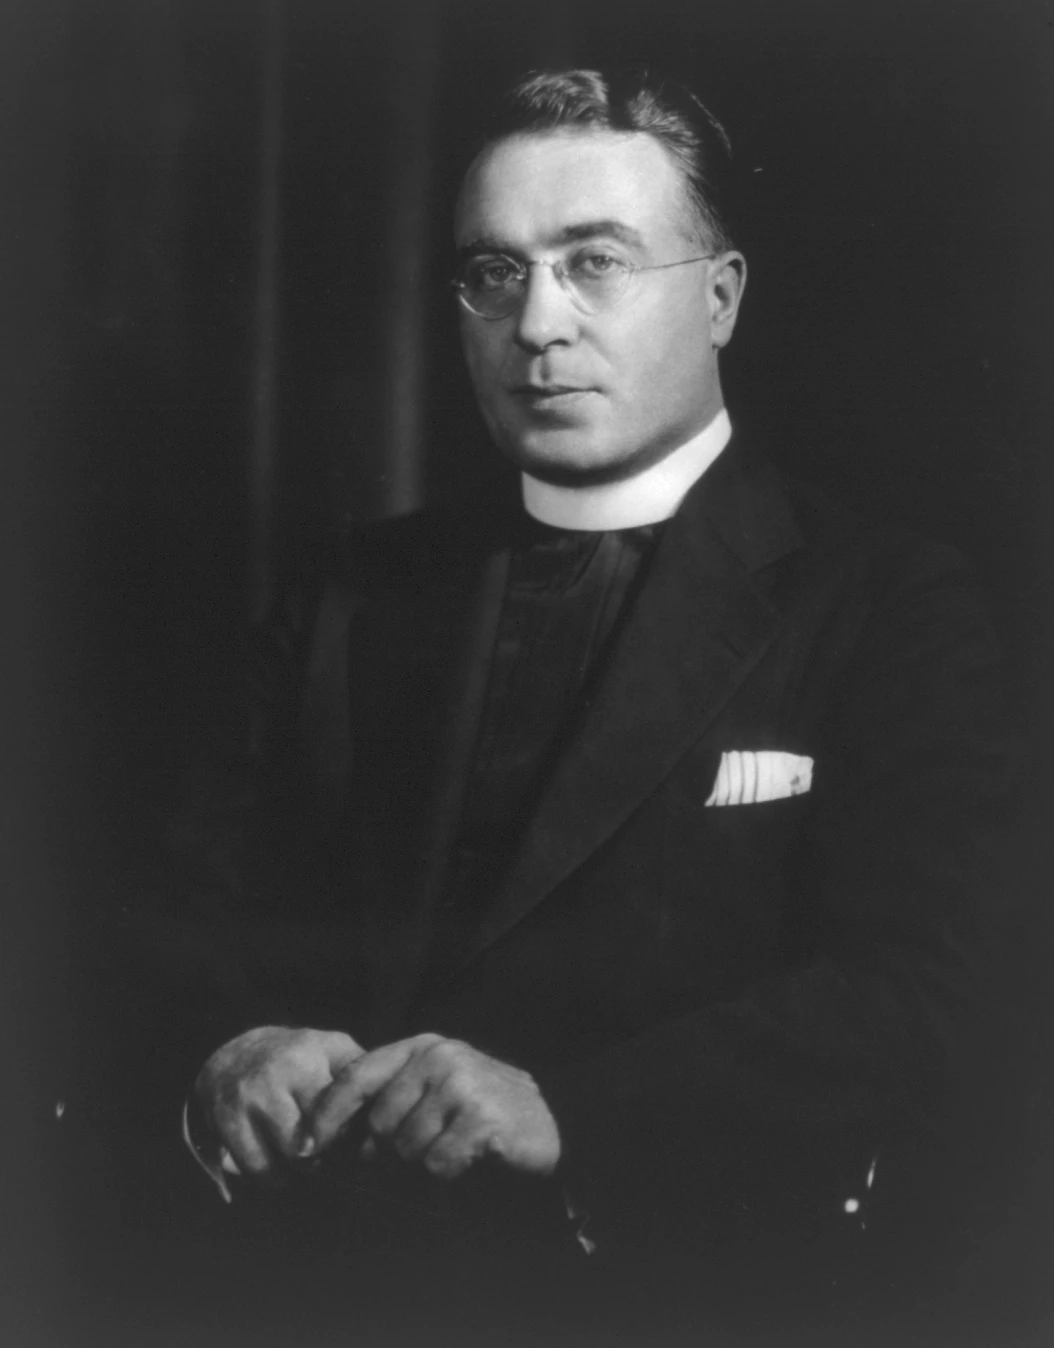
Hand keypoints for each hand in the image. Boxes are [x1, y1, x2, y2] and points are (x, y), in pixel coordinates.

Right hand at [194, 1026, 363, 1178]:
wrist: (234, 1055)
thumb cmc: (298, 1058)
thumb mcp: (332, 1050)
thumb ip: (359, 1072)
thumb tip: (384, 1106)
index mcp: (307, 1056)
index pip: (337, 1112)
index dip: (348, 1135)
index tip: (351, 1140)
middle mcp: (274, 1074)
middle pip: (313, 1141)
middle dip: (327, 1156)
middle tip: (330, 1154)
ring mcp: (247, 1098)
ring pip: (286, 1160)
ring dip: (300, 1171)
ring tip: (307, 1159)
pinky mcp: (225, 1122)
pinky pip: (256, 1169)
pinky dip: (273, 1176)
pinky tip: (280, 1163)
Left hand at [309, 1034, 560, 1179]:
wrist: (547, 1128)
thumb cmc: (482, 1114)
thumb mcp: (436, 1091)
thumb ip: (393, 1097)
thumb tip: (332, 1134)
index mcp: (422, 1047)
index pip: (357, 1075)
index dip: (326, 1113)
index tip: (306, 1145)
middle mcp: (439, 1056)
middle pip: (378, 1121)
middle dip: (389, 1150)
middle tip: (419, 1155)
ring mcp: (462, 1083)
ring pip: (406, 1145)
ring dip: (423, 1161)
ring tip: (451, 1150)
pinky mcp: (481, 1115)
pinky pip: (437, 1161)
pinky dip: (447, 1172)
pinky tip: (468, 1160)